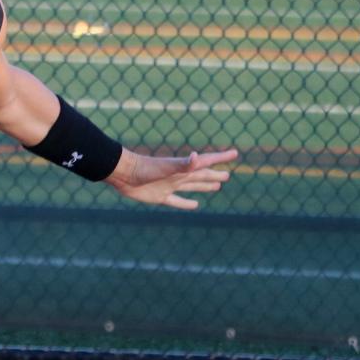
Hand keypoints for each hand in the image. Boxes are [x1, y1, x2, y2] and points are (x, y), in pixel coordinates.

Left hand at [106, 147, 237, 209]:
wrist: (123, 174)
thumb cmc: (145, 169)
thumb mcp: (167, 167)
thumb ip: (183, 164)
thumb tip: (198, 157)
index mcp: (184, 168)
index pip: (206, 162)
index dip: (221, 157)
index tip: (235, 153)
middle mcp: (179, 176)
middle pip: (201, 175)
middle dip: (215, 174)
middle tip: (227, 175)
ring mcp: (170, 186)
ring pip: (192, 186)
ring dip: (204, 186)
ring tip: (216, 186)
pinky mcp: (160, 197)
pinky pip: (177, 201)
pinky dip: (186, 203)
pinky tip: (195, 206)